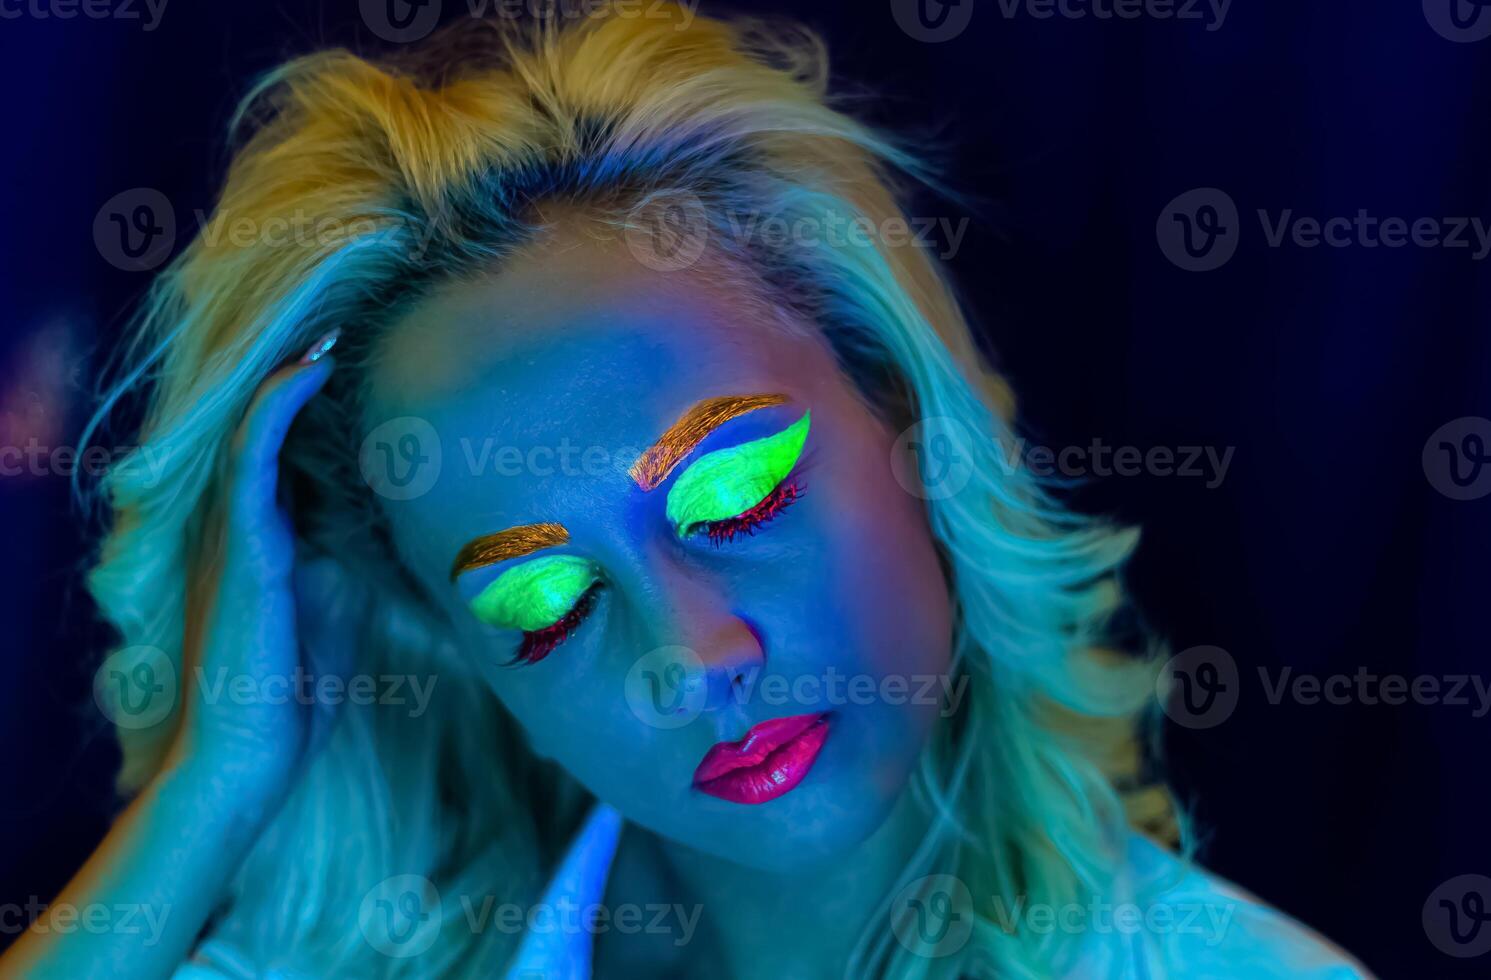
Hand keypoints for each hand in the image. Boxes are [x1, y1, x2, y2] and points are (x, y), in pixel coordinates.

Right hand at [163, 339, 342, 810]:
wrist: (249, 756)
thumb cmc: (293, 694)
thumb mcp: (335, 611)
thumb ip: (354, 565)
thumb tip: (412, 533)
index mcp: (266, 537)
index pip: (288, 450)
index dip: (315, 401)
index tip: (358, 355)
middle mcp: (244, 523)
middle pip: (266, 427)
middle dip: (302, 371)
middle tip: (347, 317)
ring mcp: (237, 532)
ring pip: (254, 426)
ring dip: (292, 371)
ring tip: (334, 322)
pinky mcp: (243, 548)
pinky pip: (252, 457)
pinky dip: (278, 406)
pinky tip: (312, 367)